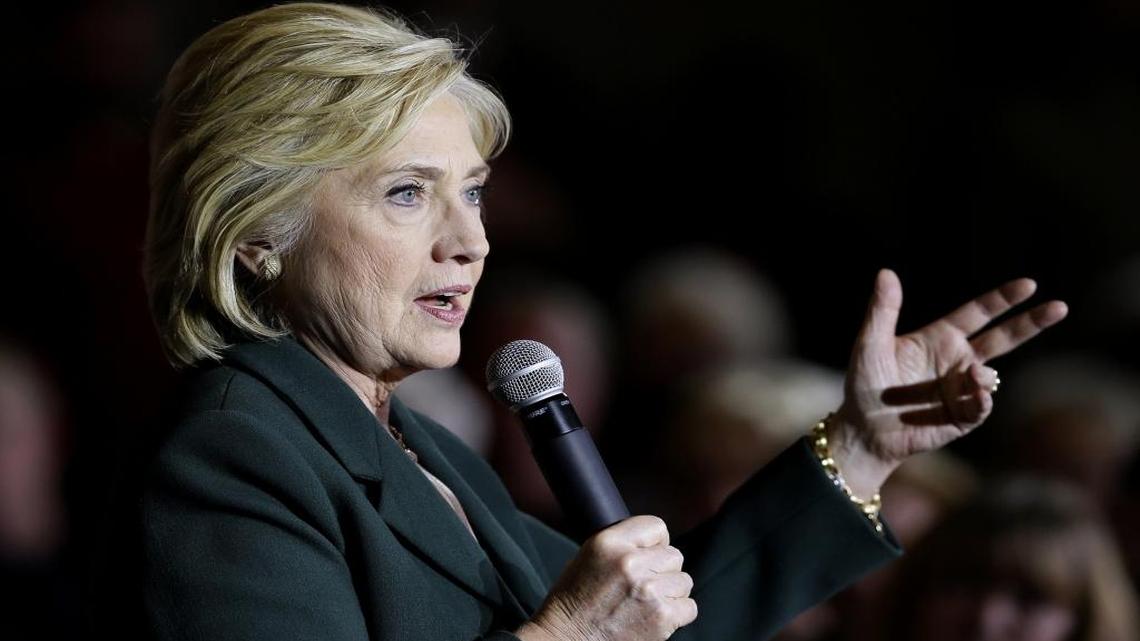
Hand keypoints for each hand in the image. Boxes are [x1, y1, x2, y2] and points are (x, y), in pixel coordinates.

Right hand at [515, 516, 696, 640]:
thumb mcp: (588, 556)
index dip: (655, 543)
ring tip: (647, 602)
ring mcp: (648, 591)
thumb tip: (653, 544)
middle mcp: (630, 563)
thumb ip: (621, 544)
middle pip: (674, 555)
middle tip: (643, 585)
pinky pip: (689, 607)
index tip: (648, 556)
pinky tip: (654, 616)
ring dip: (670, 591)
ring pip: (684, 581)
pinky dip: (677, 614)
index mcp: (609, 542)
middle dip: (662, 569)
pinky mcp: (661, 617)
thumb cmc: (574, 601)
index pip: (656, 526)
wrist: (568, 639)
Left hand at [829, 269, 1067, 495]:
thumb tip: (886, 273)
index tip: (1029, 284)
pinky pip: (982, 406)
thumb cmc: (865, 384)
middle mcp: (957, 361)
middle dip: (1031, 322)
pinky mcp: (963, 417)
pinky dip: (982, 400)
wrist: (863, 430)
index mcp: (940, 338)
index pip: (978, 313)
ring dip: (985, 375)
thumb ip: (882, 310)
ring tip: (972, 375)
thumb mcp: (870, 343)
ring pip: (991, 376)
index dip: (1002, 299)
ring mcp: (962, 389)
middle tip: (1060, 306)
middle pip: (1002, 337)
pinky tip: (977, 395)